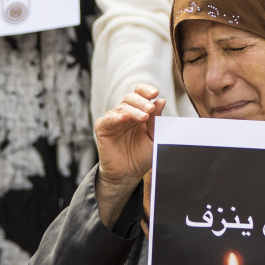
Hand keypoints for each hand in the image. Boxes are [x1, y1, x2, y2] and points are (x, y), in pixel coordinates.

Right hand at [94, 84, 165, 227]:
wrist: (128, 174)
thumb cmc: (141, 155)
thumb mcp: (153, 136)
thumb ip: (156, 120)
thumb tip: (161, 101)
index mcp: (138, 111)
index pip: (140, 93)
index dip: (146, 90)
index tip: (155, 93)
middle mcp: (125, 113)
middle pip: (131, 98)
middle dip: (142, 102)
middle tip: (150, 110)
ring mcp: (113, 119)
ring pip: (122, 107)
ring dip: (134, 111)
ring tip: (144, 117)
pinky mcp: (103, 127)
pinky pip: (109, 119)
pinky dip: (117, 117)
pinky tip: (125, 119)